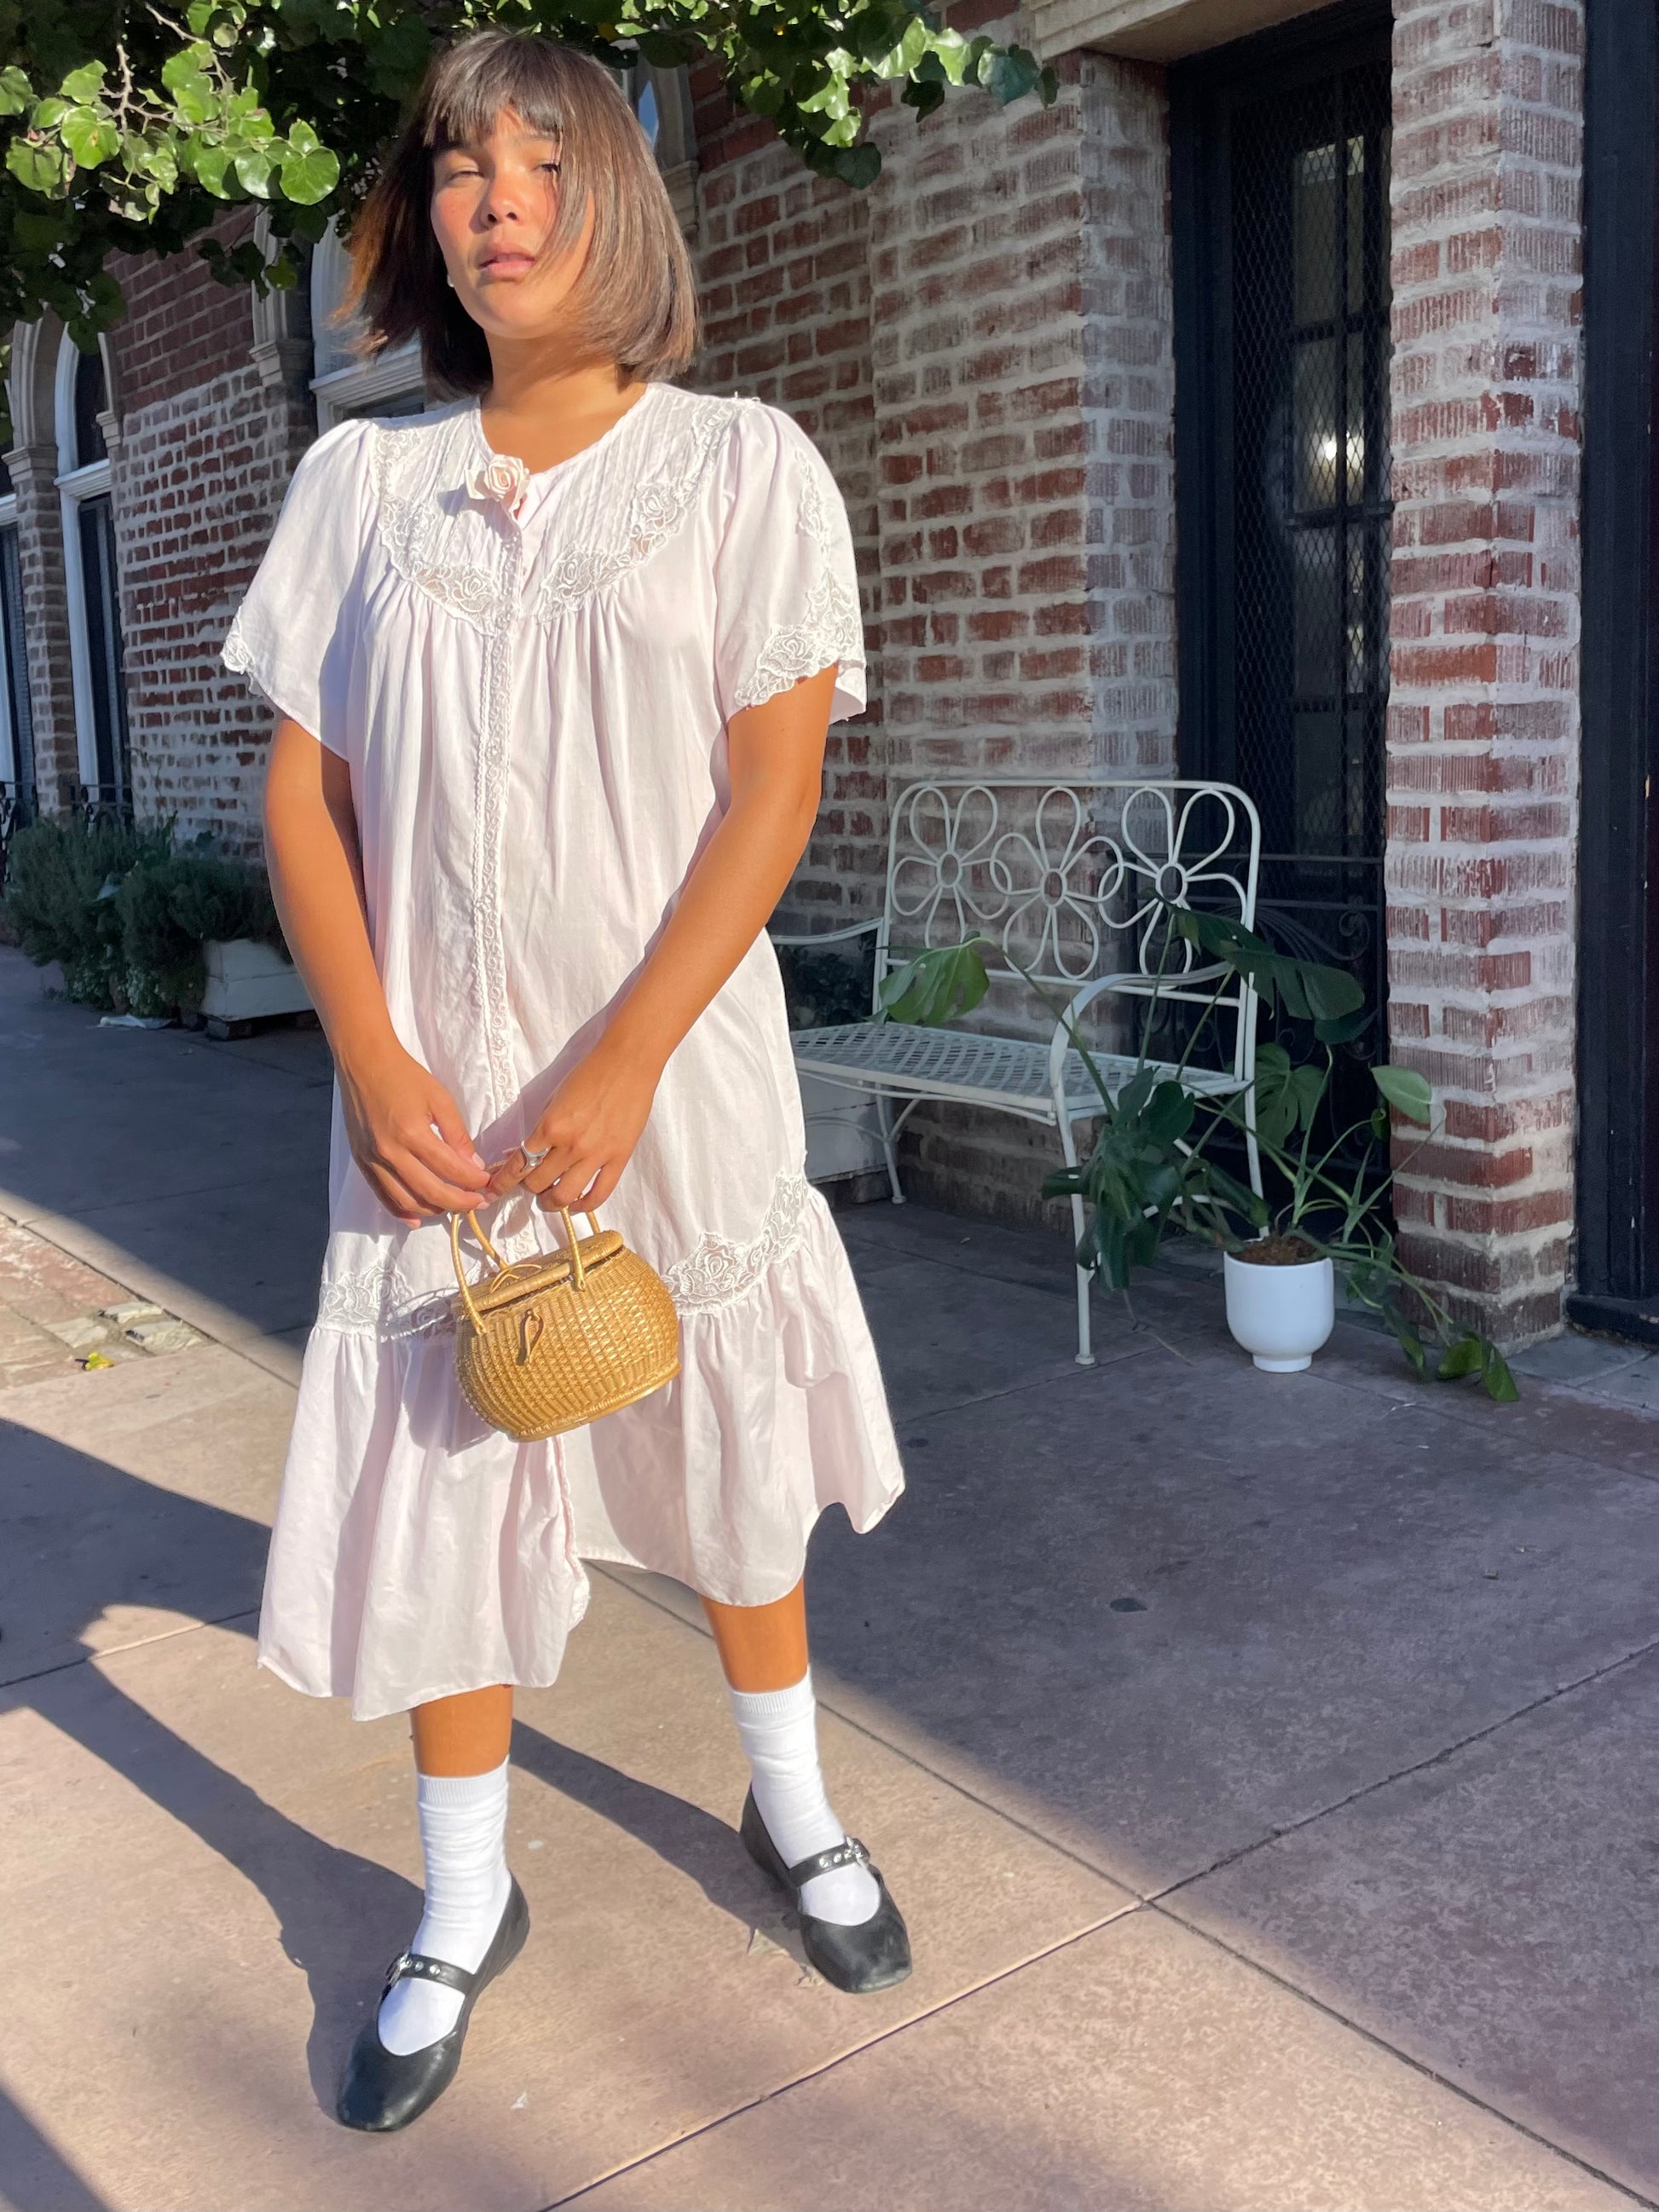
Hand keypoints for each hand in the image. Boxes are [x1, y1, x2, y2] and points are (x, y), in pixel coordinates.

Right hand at [337, 1036, 490, 1225]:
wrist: (364, 1063)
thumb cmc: (405, 1076)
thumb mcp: (440, 1098)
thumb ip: (458, 1134)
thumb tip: (473, 1166)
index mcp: (413, 1133)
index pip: (450, 1169)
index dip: (473, 1182)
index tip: (487, 1184)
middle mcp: (390, 1152)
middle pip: (431, 1192)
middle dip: (460, 1202)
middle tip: (478, 1203)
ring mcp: (373, 1159)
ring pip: (406, 1201)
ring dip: (433, 1210)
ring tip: (452, 1206)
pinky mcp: (362, 1161)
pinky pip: (382, 1196)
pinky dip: (401, 1211)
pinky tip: (417, 1218)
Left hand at [490, 1036, 661, 1212]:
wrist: (627, 1063)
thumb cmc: (588, 1074)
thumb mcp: (553, 1098)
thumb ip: (540, 1128)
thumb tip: (525, 1152)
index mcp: (550, 1127)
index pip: (519, 1164)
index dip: (503, 1182)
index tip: (495, 1190)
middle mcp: (570, 1145)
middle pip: (538, 1183)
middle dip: (530, 1187)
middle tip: (532, 1183)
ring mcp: (596, 1155)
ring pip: (565, 1196)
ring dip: (552, 1202)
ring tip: (551, 1199)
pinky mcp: (618, 1159)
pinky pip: (599, 1193)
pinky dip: (585, 1205)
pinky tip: (578, 1204)